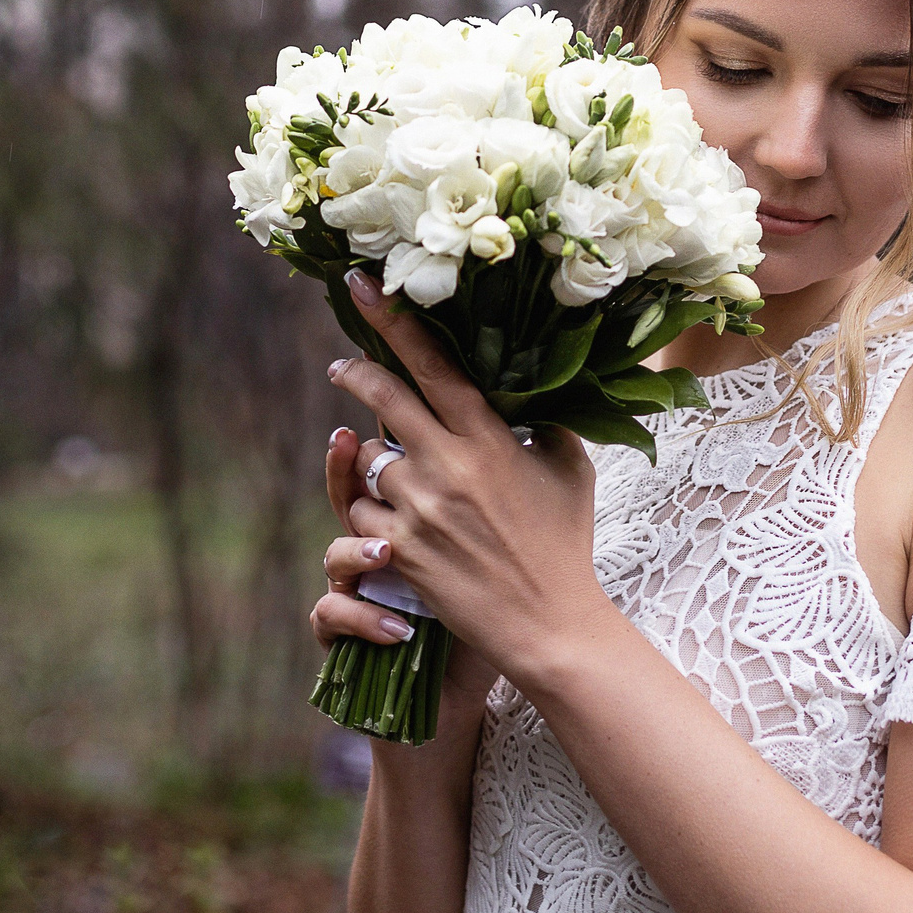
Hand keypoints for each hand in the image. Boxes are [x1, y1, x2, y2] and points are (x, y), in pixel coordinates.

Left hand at [318, 267, 622, 694]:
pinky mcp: (400, 549)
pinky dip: (374, 510)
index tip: (362, 287)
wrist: (549, 625)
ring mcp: (419, 509)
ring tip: (397, 469)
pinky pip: (363, 512)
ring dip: (376, 458)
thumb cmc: (564, 545)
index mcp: (490, 439)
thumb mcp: (570, 470)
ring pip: (369, 460)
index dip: (394, 322)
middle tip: (343, 364)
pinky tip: (396, 520)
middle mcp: (449, 466)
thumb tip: (529, 393)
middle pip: (383, 398)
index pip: (434, 365)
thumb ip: (544, 425)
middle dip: (356, 371)